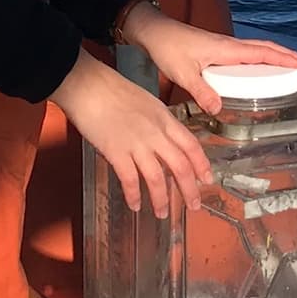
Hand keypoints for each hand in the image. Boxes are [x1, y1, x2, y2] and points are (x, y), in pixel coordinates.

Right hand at [48, 49, 213, 218]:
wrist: (90, 85)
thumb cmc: (113, 90)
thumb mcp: (147, 103)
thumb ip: (157, 124)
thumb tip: (160, 144)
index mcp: (165, 119)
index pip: (191, 145)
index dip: (202, 165)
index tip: (207, 179)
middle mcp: (155, 133)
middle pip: (180, 166)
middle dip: (189, 190)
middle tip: (193, 205)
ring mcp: (136, 143)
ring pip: (157, 178)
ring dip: (161, 199)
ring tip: (162, 212)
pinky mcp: (116, 151)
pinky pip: (129, 179)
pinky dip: (133, 195)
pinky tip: (135, 204)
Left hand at [117, 2, 296, 115]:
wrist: (154, 31)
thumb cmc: (168, 47)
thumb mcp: (183, 73)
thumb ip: (201, 91)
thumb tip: (219, 108)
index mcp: (226, 49)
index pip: (262, 53)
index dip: (284, 59)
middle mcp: (228, 45)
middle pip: (265, 48)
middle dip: (286, 56)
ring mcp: (223, 46)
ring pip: (256, 49)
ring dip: (274, 56)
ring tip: (287, 67)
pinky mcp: (216, 49)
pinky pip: (244, 53)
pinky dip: (258, 58)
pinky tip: (256, 70)